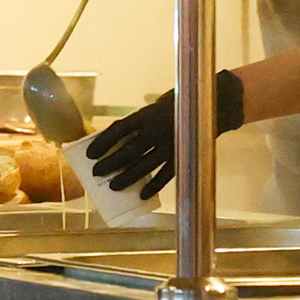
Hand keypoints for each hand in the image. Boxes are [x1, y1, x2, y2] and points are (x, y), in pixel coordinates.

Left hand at [83, 71, 243, 197]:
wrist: (210, 105)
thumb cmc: (174, 108)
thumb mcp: (153, 109)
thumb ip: (138, 126)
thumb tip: (116, 145)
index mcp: (146, 115)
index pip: (118, 130)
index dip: (102, 142)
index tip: (89, 154)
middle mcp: (157, 129)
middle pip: (128, 151)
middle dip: (110, 163)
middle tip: (96, 173)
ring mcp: (170, 144)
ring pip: (144, 165)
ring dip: (127, 177)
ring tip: (112, 186)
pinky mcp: (183, 155)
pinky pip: (166, 174)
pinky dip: (153, 185)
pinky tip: (141, 194)